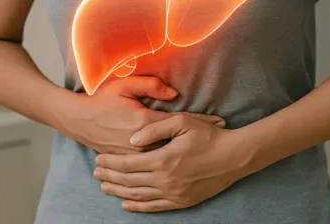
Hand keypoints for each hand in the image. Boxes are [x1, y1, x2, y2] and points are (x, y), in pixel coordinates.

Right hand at [63, 75, 225, 154]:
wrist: (79, 119)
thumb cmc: (102, 100)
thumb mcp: (125, 85)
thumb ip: (151, 86)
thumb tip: (174, 94)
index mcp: (143, 121)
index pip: (178, 122)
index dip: (201, 121)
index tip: (219, 121)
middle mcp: (140, 141)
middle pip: (177, 142)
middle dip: (200, 141)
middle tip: (221, 138)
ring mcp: (134, 155)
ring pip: (167, 157)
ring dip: (188, 154)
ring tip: (209, 153)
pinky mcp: (128, 162)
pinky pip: (152, 165)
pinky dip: (170, 163)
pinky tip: (184, 164)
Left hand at [93, 115, 247, 211]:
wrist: (233, 157)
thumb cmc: (209, 135)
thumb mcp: (183, 122)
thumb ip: (155, 130)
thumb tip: (132, 140)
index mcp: (163, 159)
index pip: (128, 163)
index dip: (111, 162)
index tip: (99, 159)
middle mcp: (165, 180)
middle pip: (129, 180)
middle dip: (110, 176)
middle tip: (95, 173)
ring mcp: (173, 193)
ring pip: (138, 195)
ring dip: (119, 191)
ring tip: (105, 187)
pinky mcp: (182, 201)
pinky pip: (154, 207)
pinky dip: (138, 206)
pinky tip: (127, 203)